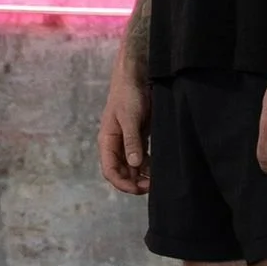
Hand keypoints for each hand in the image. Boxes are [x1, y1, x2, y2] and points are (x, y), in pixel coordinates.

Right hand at [99, 68, 150, 193]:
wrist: (135, 76)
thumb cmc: (128, 95)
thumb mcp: (130, 118)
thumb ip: (132, 141)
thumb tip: (134, 164)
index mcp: (107, 142)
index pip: (110, 170)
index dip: (122, 183)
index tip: (138, 189)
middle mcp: (115, 145)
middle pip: (121, 172)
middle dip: (134, 182)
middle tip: (152, 186)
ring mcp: (127, 142)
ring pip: (132, 167)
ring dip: (142, 175)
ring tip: (157, 180)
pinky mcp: (138, 137)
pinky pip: (141, 157)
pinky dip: (148, 165)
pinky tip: (158, 169)